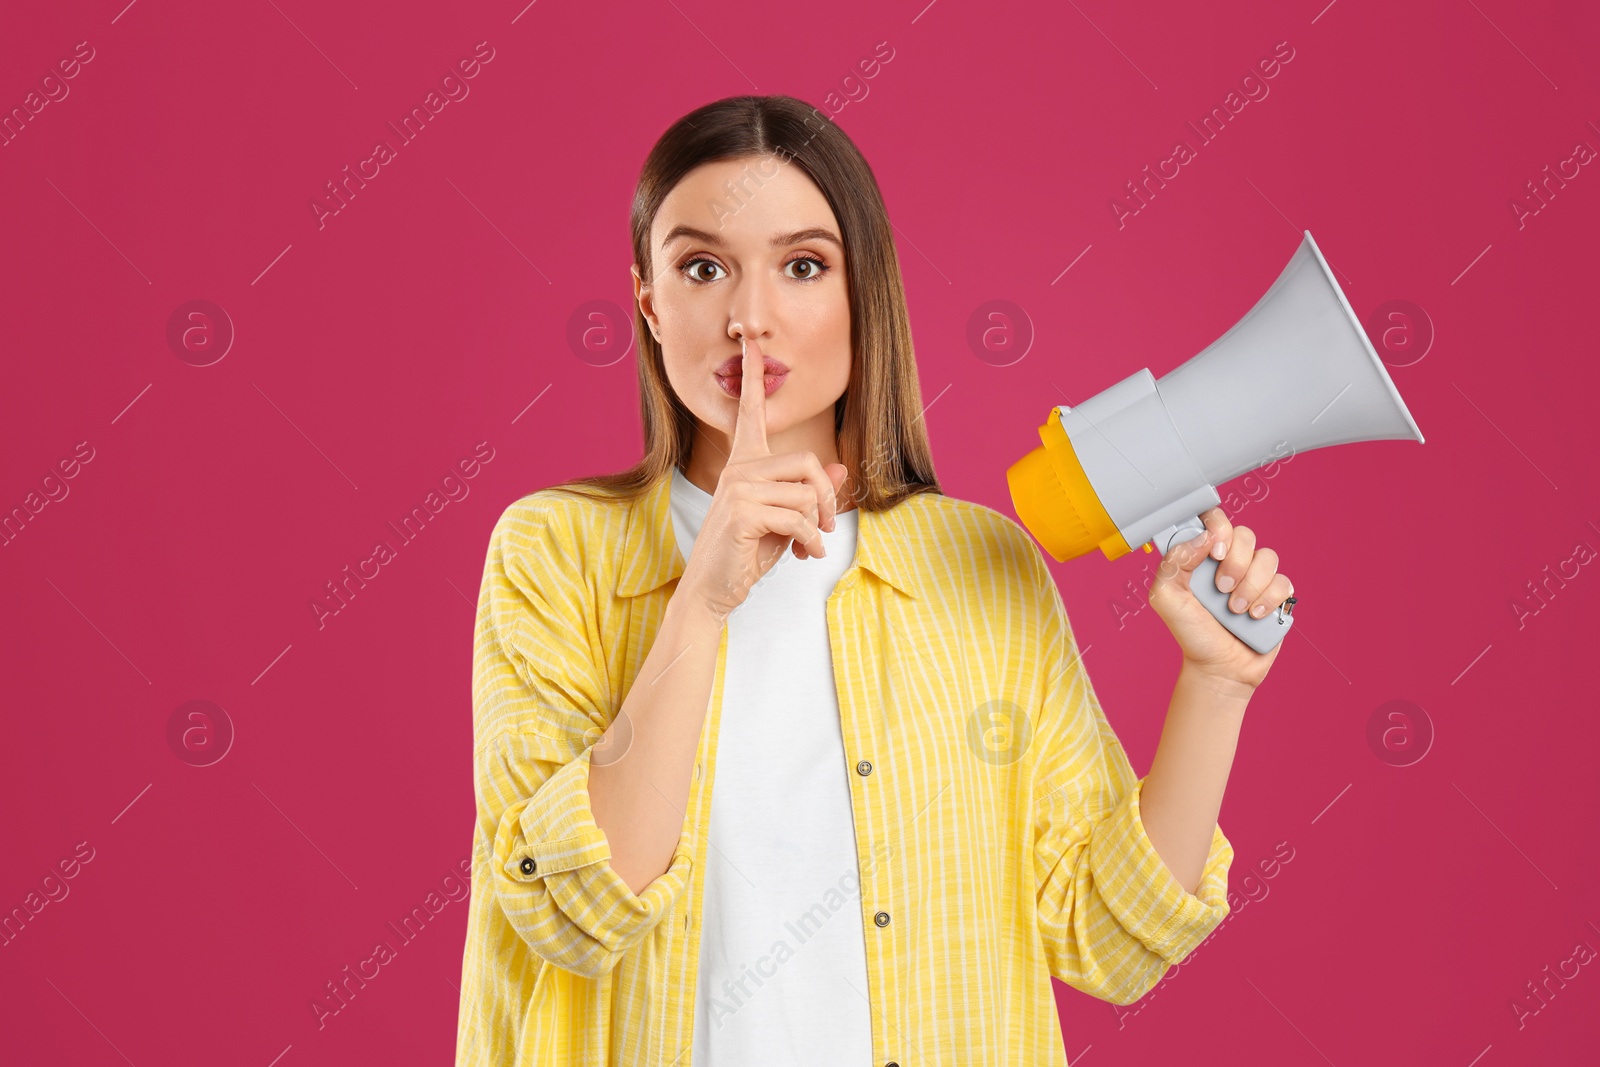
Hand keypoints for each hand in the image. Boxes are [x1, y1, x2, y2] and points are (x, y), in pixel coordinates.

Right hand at [675, 334, 849, 623]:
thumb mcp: (785, 519)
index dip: (754, 378)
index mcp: (744, 464)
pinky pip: (798, 517)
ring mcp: (737, 488)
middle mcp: (738, 469)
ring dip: (818, 526)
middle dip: (826, 497)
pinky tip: (804, 555)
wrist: (712, 590)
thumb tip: (841, 470)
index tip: (750, 343)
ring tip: (811, 546)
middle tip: (826, 526)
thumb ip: (809, 493)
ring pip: (806, 492)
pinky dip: (810, 540)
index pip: (751, 413)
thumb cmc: (745, 553)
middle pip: (807, 461)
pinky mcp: (742, 512)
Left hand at [1147, 507, 1294, 691]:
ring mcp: (1255, 577)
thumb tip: (1202, 536)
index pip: (1215, 520)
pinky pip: (1284, 583)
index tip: (1213, 552)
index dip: (1218, 527)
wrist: (1219, 668)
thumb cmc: (1192, 632)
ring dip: (1251, 586)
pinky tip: (1253, 616)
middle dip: (1234, 564)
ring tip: (1235, 610)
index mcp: (1203, 556)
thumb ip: (1173, 562)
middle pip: (1245, 535)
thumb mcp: (1166, 598)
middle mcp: (1231, 561)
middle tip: (1221, 589)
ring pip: (1268, 557)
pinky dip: (1268, 601)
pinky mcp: (1276, 596)